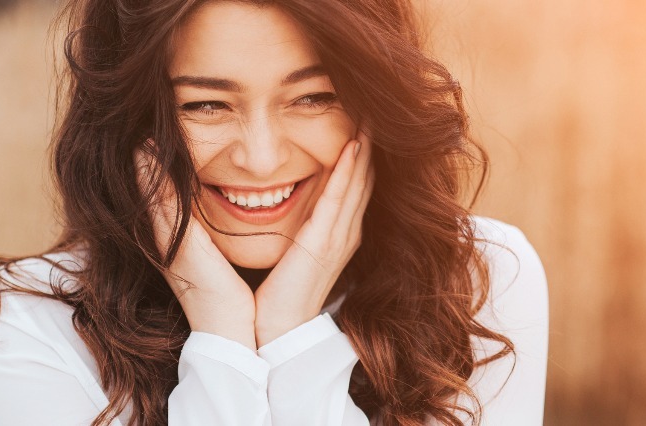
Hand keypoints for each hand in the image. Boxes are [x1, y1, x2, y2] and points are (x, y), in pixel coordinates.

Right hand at [134, 143, 256, 349]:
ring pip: (153, 197)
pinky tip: (147, 157)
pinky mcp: (179, 249)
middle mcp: (169, 245)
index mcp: (180, 249)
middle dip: (144, 168)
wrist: (233, 333)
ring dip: (145, 168)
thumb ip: (215, 246)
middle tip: (140, 137)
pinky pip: (164, 206)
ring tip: (141, 139)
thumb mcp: (221, 266)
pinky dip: (155, 182)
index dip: (153, 179)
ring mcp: (170, 246)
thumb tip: (227, 226)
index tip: (150, 149)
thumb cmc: (233, 303)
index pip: (163, 206)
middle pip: (151, 198)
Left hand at [254, 130, 374, 344]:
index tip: (359, 117)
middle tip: (374, 105)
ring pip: (358, 181)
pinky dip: (347, 171)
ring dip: (365, 147)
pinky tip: (352, 146)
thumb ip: (291, 223)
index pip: (354, 183)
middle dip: (370, 141)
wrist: (274, 331)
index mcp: (336, 233)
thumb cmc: (275, 295)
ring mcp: (339, 237)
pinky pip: (339, 199)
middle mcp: (345, 232)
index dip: (360, 151)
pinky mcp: (324, 243)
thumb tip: (272, 194)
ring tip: (370, 115)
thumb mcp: (288, 248)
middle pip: (365, 176)